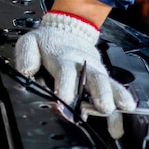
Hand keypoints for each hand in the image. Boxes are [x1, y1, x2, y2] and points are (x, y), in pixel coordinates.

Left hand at [14, 11, 136, 137]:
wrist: (68, 28)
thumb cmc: (47, 41)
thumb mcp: (30, 43)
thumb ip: (26, 56)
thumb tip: (26, 71)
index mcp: (62, 58)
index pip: (66, 71)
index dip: (66, 85)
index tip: (66, 99)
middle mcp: (83, 65)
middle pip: (94, 78)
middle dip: (100, 93)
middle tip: (103, 107)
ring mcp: (95, 71)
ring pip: (108, 84)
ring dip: (114, 98)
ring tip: (119, 110)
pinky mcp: (103, 77)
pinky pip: (115, 90)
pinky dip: (120, 104)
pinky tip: (122, 119)